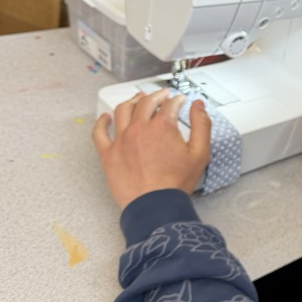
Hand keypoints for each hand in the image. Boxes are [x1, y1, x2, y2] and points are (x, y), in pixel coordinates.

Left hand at [92, 89, 211, 208]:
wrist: (155, 206)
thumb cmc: (175, 183)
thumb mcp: (200, 153)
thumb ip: (202, 125)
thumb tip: (198, 106)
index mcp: (162, 126)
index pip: (169, 104)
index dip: (176, 100)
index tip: (178, 100)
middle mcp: (139, 129)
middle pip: (146, 102)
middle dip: (156, 95)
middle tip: (161, 95)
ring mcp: (121, 140)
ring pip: (123, 110)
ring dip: (132, 101)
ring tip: (138, 99)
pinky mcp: (108, 154)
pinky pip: (99, 132)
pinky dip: (101, 122)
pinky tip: (105, 117)